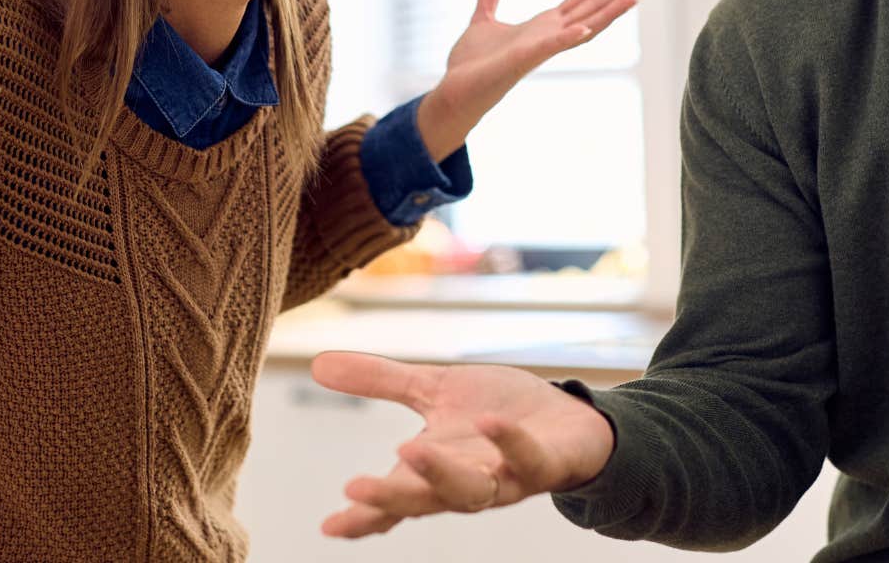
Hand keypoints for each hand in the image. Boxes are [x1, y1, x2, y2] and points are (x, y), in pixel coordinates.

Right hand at [310, 351, 615, 537]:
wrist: (570, 419)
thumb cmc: (498, 413)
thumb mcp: (434, 390)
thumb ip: (381, 382)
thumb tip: (318, 363)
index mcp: (436, 472)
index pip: (395, 501)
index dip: (363, 516)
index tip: (328, 525)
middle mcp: (469, 483)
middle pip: (426, 501)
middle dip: (391, 498)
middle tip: (355, 488)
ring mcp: (509, 478)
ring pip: (472, 490)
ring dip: (441, 475)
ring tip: (408, 450)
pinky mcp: (547, 463)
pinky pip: (528, 460)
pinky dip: (508, 443)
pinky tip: (486, 423)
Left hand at [417, 0, 654, 160]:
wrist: (454, 93)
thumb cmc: (472, 64)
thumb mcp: (483, 18)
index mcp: (542, 26)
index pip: (582, 0)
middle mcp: (549, 36)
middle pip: (593, 9)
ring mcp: (539, 49)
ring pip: (583, 27)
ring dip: (609, 13)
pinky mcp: (522, 60)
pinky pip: (549, 47)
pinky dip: (567, 38)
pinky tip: (584, 28)